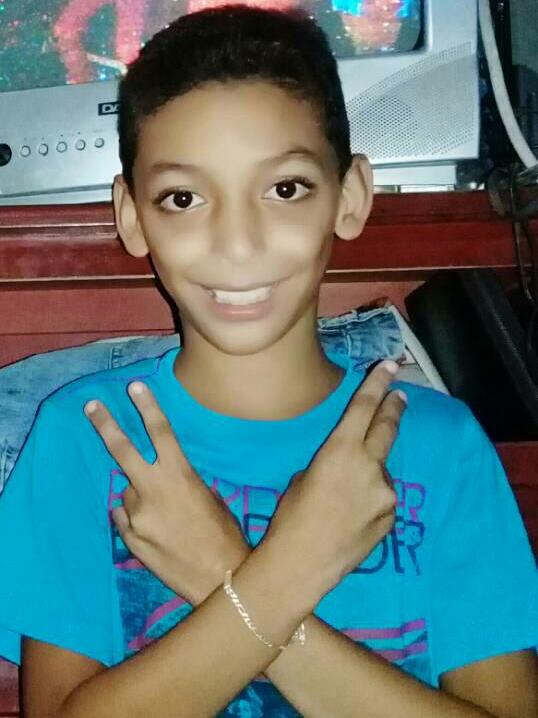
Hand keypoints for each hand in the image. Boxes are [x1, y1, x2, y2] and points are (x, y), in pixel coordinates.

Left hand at [84, 383, 249, 606]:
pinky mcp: (131, 541)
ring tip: (166, 516)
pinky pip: (125, 519)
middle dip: (105, 425)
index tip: (134, 387)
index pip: (161, 433)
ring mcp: (138, 517)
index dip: (147, 407)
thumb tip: (165, 478)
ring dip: (139, 496)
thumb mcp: (211, 499)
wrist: (220, 579)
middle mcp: (154, 492)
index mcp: (181, 477)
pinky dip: (134, 518)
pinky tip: (155, 529)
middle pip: (123, 451)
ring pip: (128, 494)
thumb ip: (182, 482)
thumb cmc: (225, 535)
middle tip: (91, 406)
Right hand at [262, 360, 405, 605]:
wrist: (302, 566)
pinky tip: (352, 516)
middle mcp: (370, 466)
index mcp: (340, 451)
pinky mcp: (392, 517)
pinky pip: (382, 498)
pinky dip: (372, 498)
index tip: (391, 366)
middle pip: (387, 427)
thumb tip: (351, 464)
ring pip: (382, 471)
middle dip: (394, 407)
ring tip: (347, 494)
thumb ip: (334, 462)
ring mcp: (385, 493)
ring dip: (372, 472)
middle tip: (401, 394)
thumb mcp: (304, 477)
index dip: (378, 383)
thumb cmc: (290, 518)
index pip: (364, 407)